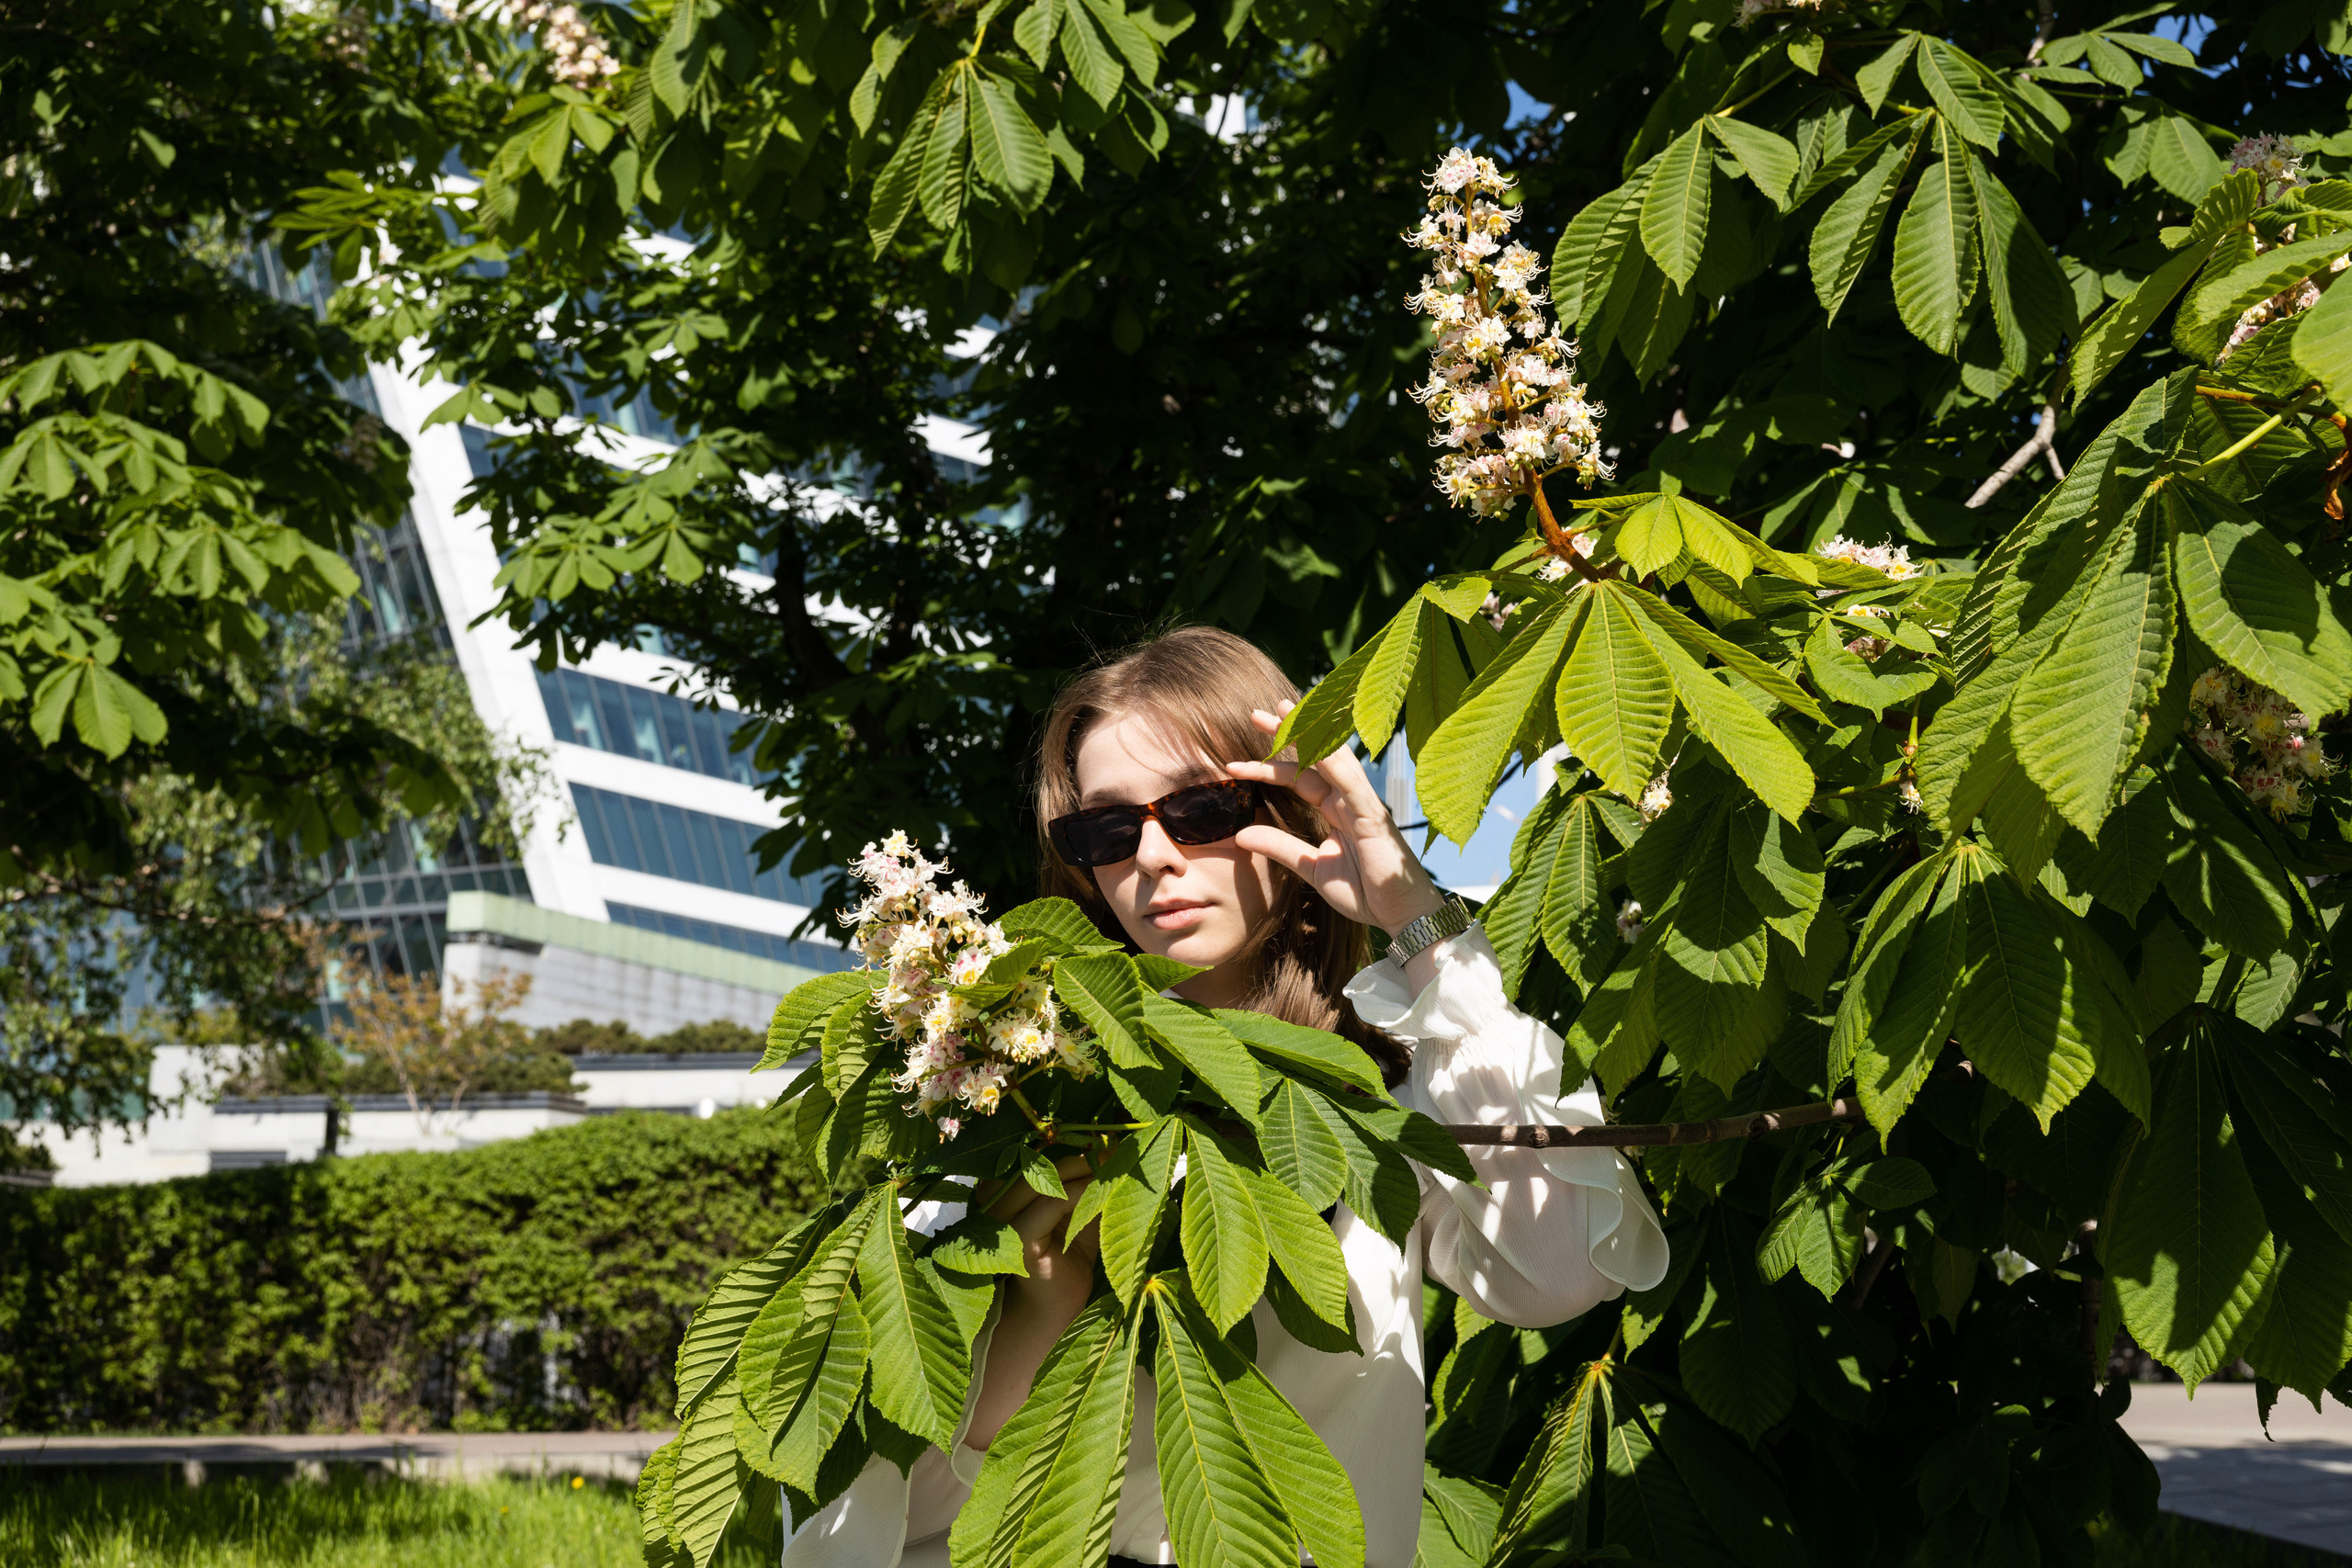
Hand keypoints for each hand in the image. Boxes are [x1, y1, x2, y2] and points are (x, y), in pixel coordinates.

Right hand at [981, 1153, 1101, 1318]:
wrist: (1056, 1305)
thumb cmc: (1067, 1257)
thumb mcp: (1075, 1212)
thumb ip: (1081, 1184)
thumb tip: (1106, 1150)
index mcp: (999, 1193)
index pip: (1031, 1158)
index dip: (1066, 1148)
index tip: (1102, 1143)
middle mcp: (992, 1203)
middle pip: (1035, 1165)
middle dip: (1077, 1156)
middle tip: (1111, 1152)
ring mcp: (1001, 1222)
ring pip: (1041, 1180)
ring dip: (1080, 1170)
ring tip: (1109, 1167)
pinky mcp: (1018, 1240)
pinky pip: (1051, 1204)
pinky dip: (1079, 1193)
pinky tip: (1099, 1192)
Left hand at [1224, 701, 1446, 939]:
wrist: (1400, 916)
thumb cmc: (1365, 892)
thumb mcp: (1311, 868)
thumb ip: (1280, 848)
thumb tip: (1240, 834)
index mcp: (1335, 810)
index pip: (1298, 778)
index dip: (1268, 767)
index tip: (1232, 765)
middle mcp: (1348, 801)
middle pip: (1314, 759)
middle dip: (1287, 735)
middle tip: (1257, 713)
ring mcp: (1363, 805)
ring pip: (1332, 761)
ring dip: (1308, 735)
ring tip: (1282, 711)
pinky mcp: (1375, 817)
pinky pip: (1352, 784)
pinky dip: (1334, 763)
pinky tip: (1315, 746)